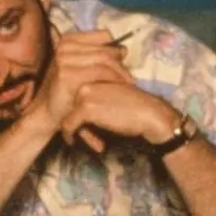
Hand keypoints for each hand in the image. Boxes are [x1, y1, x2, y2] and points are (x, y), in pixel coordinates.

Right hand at [28, 29, 134, 148]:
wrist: (47, 112)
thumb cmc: (67, 91)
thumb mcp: (81, 68)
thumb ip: (99, 57)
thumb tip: (124, 49)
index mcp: (68, 40)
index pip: (104, 35)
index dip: (116, 48)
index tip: (124, 63)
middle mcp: (64, 46)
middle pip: (106, 49)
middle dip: (121, 63)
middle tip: (129, 78)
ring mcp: (64, 59)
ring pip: (105, 59)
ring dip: (120, 72)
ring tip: (129, 83)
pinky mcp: (67, 74)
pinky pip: (100, 72)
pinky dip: (113, 80)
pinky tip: (121, 89)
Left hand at [58, 82, 180, 153]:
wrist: (149, 114)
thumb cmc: (134, 107)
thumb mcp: (112, 92)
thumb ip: (95, 93)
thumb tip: (76, 106)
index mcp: (92, 74)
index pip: (71, 92)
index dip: (70, 108)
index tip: (72, 122)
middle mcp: (86, 81)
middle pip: (66, 103)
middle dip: (68, 117)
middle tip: (71, 133)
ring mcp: (84, 93)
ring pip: (65, 113)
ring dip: (69, 127)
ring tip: (72, 137)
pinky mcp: (86, 108)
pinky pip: (69, 125)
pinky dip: (70, 134)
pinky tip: (73, 141)